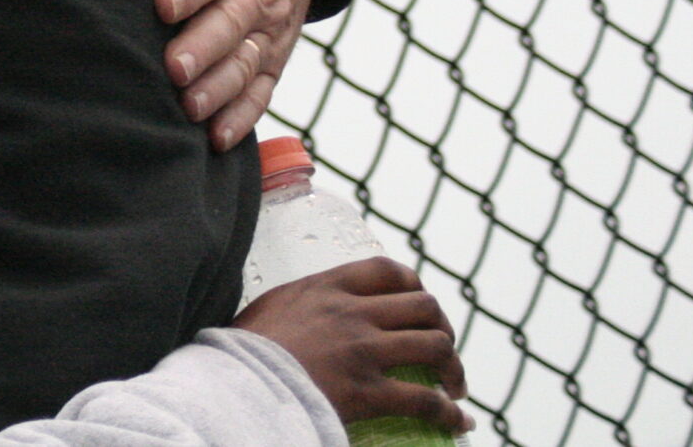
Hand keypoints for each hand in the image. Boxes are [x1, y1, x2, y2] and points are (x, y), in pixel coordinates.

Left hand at [146, 0, 331, 149]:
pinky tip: (218, 139)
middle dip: (202, 47)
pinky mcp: (274, 53)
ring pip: (246, 62)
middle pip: (230, 23)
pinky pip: (263, 88)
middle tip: (172, 68)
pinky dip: (243, 116)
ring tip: (189, 108)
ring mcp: (269, 27)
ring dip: (219, 88)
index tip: (163, 2)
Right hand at [234, 257, 473, 436]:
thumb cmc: (240, 351)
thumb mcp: (271, 309)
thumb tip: (303, 317)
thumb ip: (299, 306)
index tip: (419, 307)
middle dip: (443, 327)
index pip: (388, 270)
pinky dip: (448, 414)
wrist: (235, 387)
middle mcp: (352, 312)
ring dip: (453, 369)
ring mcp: (363, 351)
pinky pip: (425, 401)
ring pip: (435, 346)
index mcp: (327, 287)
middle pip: (424, 306)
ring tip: (454, 387)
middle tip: (443, 351)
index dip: (415, 286)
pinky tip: (457, 423)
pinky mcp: (368, 392)